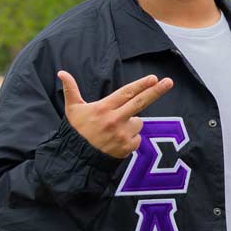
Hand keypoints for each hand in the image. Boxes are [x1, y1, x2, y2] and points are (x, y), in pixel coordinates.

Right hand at [58, 70, 173, 157]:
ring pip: (138, 122)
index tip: (153, 78)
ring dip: (131, 124)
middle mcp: (114, 120)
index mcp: (103, 108)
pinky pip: (137, 137)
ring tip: (114, 130)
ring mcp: (122, 134)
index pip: (125, 93)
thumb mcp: (72, 109)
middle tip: (169, 82)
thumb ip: (71, 90)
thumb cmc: (77, 130)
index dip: (140, 85)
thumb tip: (61, 72)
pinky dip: (130, 138)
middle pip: (140, 102)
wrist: (78, 158)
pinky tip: (117, 141)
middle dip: (156, 91)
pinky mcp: (127, 147)